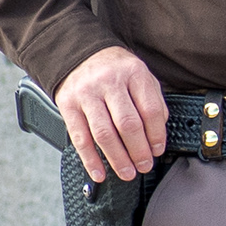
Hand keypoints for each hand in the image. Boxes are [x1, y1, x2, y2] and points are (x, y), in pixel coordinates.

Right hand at [56, 44, 167, 182]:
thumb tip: (157, 134)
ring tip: (127, 173)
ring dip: (118, 159)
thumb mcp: (140, 74)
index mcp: (133, 73)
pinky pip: (80, 138)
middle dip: (139, 151)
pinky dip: (90, 159)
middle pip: (128, 124)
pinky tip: (100, 172)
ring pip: (104, 134)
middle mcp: (109, 82)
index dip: (156, 135)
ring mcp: (87, 94)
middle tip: (145, 166)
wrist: (80, 53)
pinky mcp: (68, 105)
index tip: (157, 150)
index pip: (151, 110)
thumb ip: (152, 100)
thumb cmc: (114, 69)